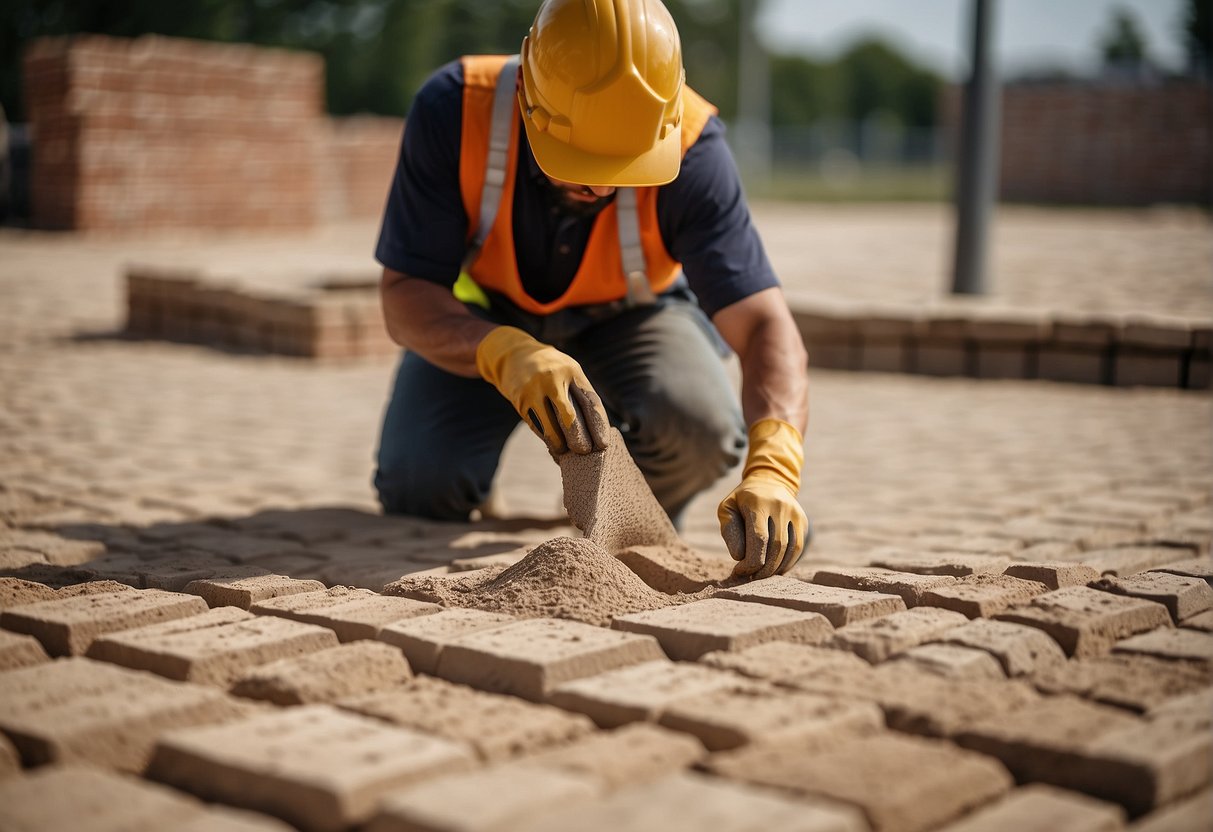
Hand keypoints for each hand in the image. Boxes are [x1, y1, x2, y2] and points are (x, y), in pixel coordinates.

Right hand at [476, 325, 609, 454]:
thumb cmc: (551, 368)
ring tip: (565, 450)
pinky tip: (552, 444)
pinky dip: (545, 437)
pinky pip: (536, 426)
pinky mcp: (520, 401)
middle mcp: (553, 379)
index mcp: (571, 370)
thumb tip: (595, 426)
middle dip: (579, 439)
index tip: (603, 444)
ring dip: (560, 444)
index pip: (590, 402)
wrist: (514, 355)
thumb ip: (580, 391)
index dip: (598, 425)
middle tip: (585, 452)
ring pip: (551, 427)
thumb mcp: (568, 370)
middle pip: (570, 418)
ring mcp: (534, 390)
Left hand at [718, 418, 809, 578]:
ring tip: (761, 575)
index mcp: (758, 502)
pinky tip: (774, 569)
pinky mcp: (802, 520)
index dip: (751, 561)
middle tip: (750, 578)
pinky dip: (786, 563)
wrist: (768, 481)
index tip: (740, 571)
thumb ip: (729, 531)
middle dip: (762, 568)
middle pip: (776, 546)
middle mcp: (780, 506)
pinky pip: (797, 547)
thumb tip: (740, 556)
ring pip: (789, 549)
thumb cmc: (741, 500)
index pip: (759, 538)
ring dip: (775, 568)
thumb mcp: (727, 509)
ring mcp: (794, 513)